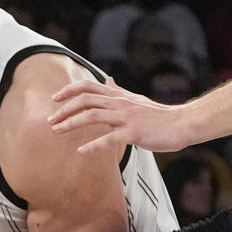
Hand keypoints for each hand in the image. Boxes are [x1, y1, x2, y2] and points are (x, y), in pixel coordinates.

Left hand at [47, 80, 189, 155]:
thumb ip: (118, 91)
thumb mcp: (135, 99)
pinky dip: (93, 145)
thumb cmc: (158, 116)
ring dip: (72, 123)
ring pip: (93, 116)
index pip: (89, 86)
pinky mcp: (134, 133)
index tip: (54, 98)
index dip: (69, 90)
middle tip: (50, 120)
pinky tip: (81, 151)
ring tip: (57, 131)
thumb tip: (107, 80)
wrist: (181, 124)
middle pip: (86, 100)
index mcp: (119, 96)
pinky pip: (110, 139)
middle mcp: (120, 103)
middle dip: (64, 109)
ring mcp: (127, 118)